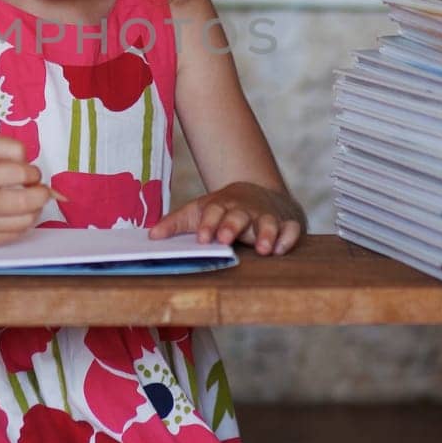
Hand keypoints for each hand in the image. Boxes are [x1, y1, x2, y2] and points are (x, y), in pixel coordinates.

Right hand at [0, 135, 49, 246]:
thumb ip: (8, 146)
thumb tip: (32, 166)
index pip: (19, 173)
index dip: (33, 171)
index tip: (31, 172)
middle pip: (27, 202)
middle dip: (42, 193)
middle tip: (39, 187)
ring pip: (27, 220)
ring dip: (36, 208)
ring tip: (29, 199)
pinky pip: (18, 233)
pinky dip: (24, 221)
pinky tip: (16, 212)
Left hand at [148, 182, 304, 255]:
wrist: (258, 193)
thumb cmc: (222, 209)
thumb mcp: (198, 211)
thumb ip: (176, 224)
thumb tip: (151, 237)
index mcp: (221, 206)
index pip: (212, 212)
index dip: (207, 224)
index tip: (202, 238)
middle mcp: (244, 210)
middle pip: (238, 215)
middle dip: (232, 226)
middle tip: (225, 239)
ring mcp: (266, 216)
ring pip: (267, 222)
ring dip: (265, 233)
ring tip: (262, 249)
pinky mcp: (286, 223)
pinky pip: (291, 229)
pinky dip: (288, 237)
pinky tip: (281, 248)